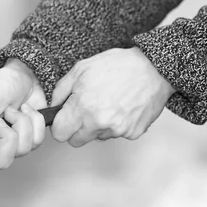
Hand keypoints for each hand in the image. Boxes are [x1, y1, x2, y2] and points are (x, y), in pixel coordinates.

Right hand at [0, 59, 46, 176]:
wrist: (24, 75)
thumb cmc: (0, 86)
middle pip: (1, 162)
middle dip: (7, 138)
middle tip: (2, 120)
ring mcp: (12, 143)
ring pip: (22, 150)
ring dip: (21, 124)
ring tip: (14, 109)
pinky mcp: (30, 138)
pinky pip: (36, 141)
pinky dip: (34, 122)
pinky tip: (26, 110)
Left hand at [50, 47, 175, 146]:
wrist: (154, 68)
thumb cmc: (119, 66)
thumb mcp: (81, 69)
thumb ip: (61, 90)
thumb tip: (53, 106)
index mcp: (82, 107)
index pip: (59, 134)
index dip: (60, 125)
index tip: (66, 118)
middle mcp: (98, 123)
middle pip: (75, 141)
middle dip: (77, 129)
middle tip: (86, 111)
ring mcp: (116, 130)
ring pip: (96, 138)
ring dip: (98, 126)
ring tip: (108, 104)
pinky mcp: (132, 133)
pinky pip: (116, 135)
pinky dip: (116, 124)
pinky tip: (122, 107)